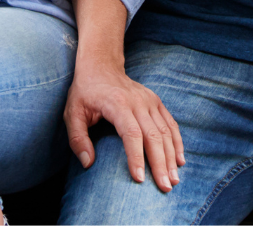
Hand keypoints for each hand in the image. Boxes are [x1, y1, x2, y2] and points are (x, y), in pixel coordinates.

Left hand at [64, 58, 184, 191]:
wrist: (101, 64)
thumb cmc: (85, 92)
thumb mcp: (72, 113)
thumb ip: (78, 139)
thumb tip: (88, 163)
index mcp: (117, 104)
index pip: (131, 133)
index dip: (136, 157)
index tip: (139, 179)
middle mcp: (138, 102)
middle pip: (154, 136)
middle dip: (160, 163)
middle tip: (165, 187)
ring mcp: (150, 101)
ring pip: (165, 132)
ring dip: (171, 157)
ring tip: (174, 180)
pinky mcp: (156, 102)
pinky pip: (170, 124)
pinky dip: (177, 143)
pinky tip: (180, 161)